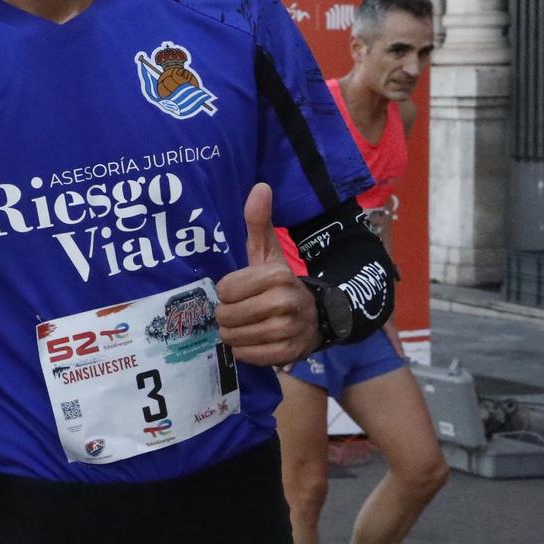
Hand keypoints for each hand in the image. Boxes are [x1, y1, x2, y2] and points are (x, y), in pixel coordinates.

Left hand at [216, 183, 320, 365]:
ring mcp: (288, 331)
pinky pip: (248, 356)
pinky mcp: (288, 354)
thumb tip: (260, 187)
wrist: (318, 315)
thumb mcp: (269, 252)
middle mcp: (285, 303)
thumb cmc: (280, 282)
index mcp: (277, 276)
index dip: (227, 292)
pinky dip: (245, 351)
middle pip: (227, 316)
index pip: (225, 289)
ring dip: (233, 334)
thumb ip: (259, 222)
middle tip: (239, 311)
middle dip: (227, 315)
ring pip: (235, 338)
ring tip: (245, 325)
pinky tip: (254, 340)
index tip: (238, 291)